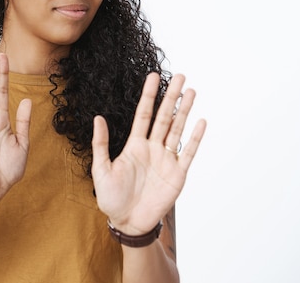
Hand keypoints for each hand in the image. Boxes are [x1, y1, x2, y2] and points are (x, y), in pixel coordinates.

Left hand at [91, 72, 205, 234]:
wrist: (126, 222)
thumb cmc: (111, 198)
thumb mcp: (100, 169)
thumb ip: (101, 143)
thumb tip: (98, 117)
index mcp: (134, 145)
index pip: (144, 114)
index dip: (149, 95)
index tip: (153, 76)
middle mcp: (152, 148)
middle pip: (164, 117)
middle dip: (172, 97)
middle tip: (180, 76)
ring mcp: (166, 160)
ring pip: (177, 130)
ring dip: (185, 111)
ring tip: (192, 92)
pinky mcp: (177, 174)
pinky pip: (189, 153)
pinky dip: (195, 138)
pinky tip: (201, 121)